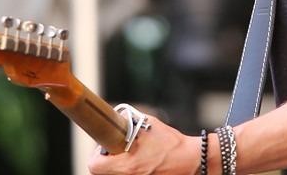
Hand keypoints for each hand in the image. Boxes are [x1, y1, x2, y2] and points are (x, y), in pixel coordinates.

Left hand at [87, 114, 201, 174]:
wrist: (191, 161)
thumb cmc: (172, 144)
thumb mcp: (149, 124)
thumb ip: (130, 120)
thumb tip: (118, 116)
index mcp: (127, 165)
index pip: (95, 165)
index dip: (97, 154)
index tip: (106, 147)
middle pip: (103, 172)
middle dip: (109, 160)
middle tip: (119, 150)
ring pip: (116, 174)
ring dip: (120, 165)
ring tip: (135, 155)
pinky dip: (131, 169)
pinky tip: (144, 161)